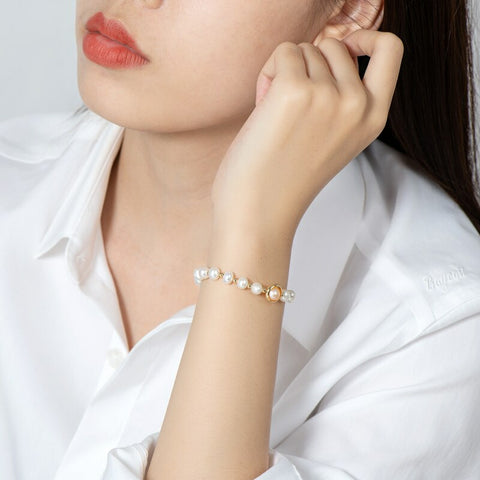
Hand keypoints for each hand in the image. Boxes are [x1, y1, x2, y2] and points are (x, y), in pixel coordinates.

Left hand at [211, 29, 403, 238]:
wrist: (259, 213)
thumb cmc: (285, 178)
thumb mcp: (333, 138)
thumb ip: (342, 97)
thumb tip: (325, 47)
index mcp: (372, 118)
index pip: (391, 49)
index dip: (365, 38)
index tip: (343, 48)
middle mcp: (357, 105)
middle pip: (334, 47)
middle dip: (309, 67)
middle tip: (291, 107)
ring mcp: (328, 97)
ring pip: (305, 49)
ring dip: (284, 74)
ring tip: (276, 115)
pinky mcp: (294, 92)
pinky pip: (282, 53)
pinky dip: (267, 74)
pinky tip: (263, 109)